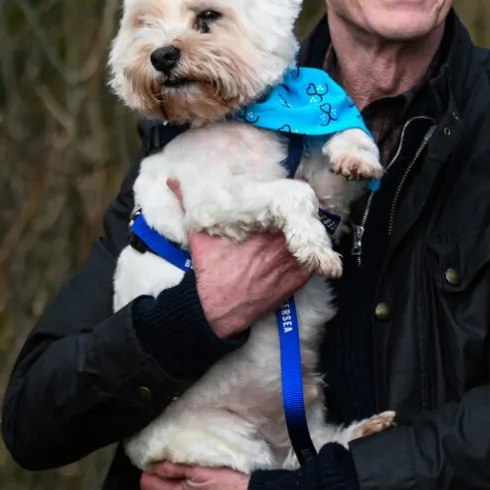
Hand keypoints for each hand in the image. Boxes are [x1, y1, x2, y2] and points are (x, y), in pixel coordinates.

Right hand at [168, 179, 310, 338]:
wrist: (218, 309)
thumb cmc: (211, 270)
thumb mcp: (200, 234)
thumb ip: (189, 203)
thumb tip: (172, 180)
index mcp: (263, 225)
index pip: (290, 200)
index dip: (293, 194)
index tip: (293, 191)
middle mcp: (283, 240)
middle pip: (305, 217)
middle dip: (304, 212)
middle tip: (301, 208)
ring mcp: (294, 260)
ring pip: (314, 237)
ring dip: (311, 232)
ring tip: (307, 228)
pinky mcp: (300, 278)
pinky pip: (316, 261)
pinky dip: (313, 255)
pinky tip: (307, 251)